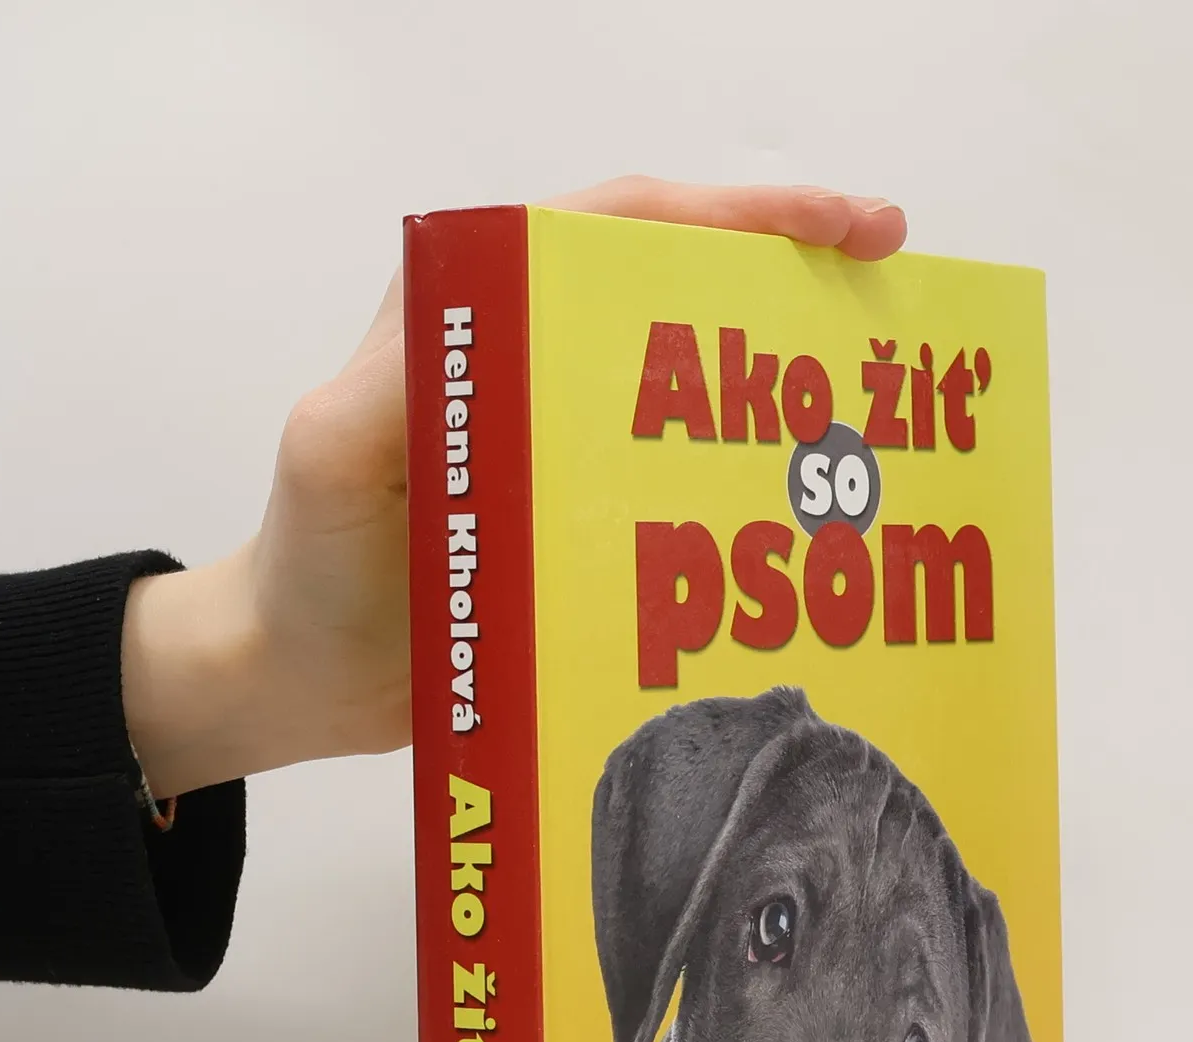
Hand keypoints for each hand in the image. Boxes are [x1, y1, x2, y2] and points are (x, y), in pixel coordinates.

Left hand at [122, 179, 906, 797]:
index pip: (625, 223)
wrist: (301, 677)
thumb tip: (495, 320)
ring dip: (784, 387)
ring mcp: (567, 439)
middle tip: (892, 293)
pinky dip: (748, 490)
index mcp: (483, 309)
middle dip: (793, 277)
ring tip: (879, 398)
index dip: (741, 214)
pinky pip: (682, 483)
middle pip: (682, 288)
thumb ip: (402, 380)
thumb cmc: (308, 561)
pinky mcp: (585, 516)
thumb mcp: (335, 452)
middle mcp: (537, 357)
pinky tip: (809, 520)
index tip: (844, 228)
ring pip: (697, 386)